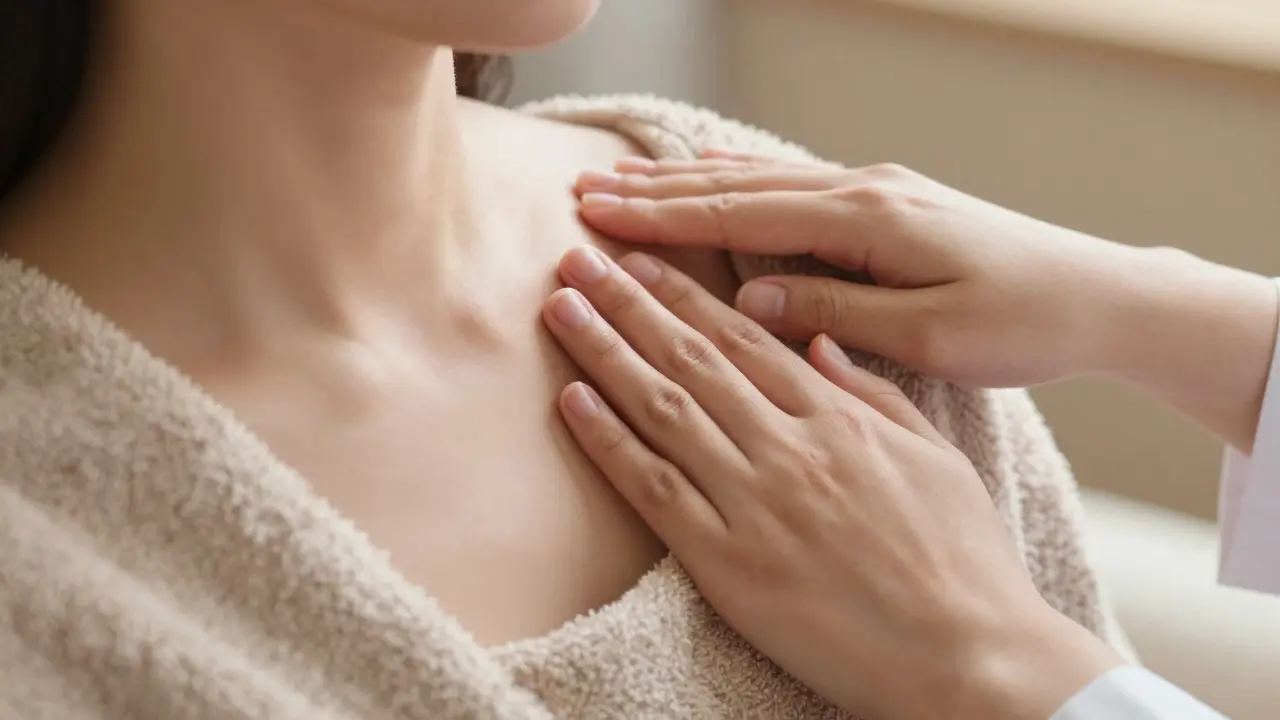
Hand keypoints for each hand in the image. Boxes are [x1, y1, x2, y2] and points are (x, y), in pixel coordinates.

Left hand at [540, 245, 1123, 719]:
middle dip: (629, 301)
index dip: (684, 294)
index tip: (643, 259)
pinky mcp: (729, 565)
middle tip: (577, 259)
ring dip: (605, 352)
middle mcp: (789, 448)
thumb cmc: (962, 559)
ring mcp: (755, 503)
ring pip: (664, 409)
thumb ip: (873, 392)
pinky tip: (572, 400)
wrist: (969, 657)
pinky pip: (656, 491)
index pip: (744, 338)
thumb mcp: (935, 455)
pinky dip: (610, 442)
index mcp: (838, 418)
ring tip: (561, 308)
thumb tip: (816, 342)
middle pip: (692, 358)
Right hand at [575, 155, 1277, 451]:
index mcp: (868, 222)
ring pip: (762, 181)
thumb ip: (834, 313)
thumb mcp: (928, 334)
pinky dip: (741, 182)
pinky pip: (793, 187)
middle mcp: (864, 192)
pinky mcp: (886, 205)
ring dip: (690, 184)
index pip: (743, 217)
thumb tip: (751, 300)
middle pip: (740, 188)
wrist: (1096, 294)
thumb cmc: (1021, 321)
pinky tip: (712, 174)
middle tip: (588, 194)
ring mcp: (875, 192)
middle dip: (660, 192)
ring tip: (627, 183)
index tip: (601, 217)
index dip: (666, 218)